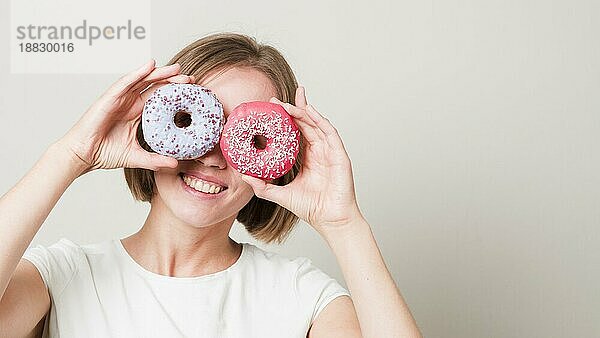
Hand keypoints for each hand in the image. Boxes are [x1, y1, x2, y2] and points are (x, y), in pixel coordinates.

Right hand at [56, 60, 193, 174]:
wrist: (83, 156)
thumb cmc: (105, 153)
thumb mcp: (136, 157)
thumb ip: (155, 160)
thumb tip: (176, 164)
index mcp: (137, 114)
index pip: (160, 99)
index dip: (175, 94)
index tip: (192, 92)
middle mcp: (129, 103)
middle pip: (154, 87)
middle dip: (172, 81)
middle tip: (190, 79)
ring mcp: (119, 99)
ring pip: (142, 81)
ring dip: (159, 73)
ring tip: (176, 69)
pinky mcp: (108, 98)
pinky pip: (124, 83)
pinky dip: (137, 73)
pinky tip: (149, 66)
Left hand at [240, 87, 363, 234]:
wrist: (330, 220)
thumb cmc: (311, 208)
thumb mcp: (280, 195)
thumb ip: (263, 186)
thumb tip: (244, 176)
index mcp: (307, 158)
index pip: (295, 133)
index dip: (285, 120)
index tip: (270, 110)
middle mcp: (319, 151)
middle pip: (306, 123)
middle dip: (293, 109)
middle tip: (275, 100)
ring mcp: (330, 152)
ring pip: (316, 124)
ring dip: (303, 111)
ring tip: (289, 102)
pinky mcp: (339, 155)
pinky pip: (330, 133)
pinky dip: (320, 120)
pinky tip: (309, 111)